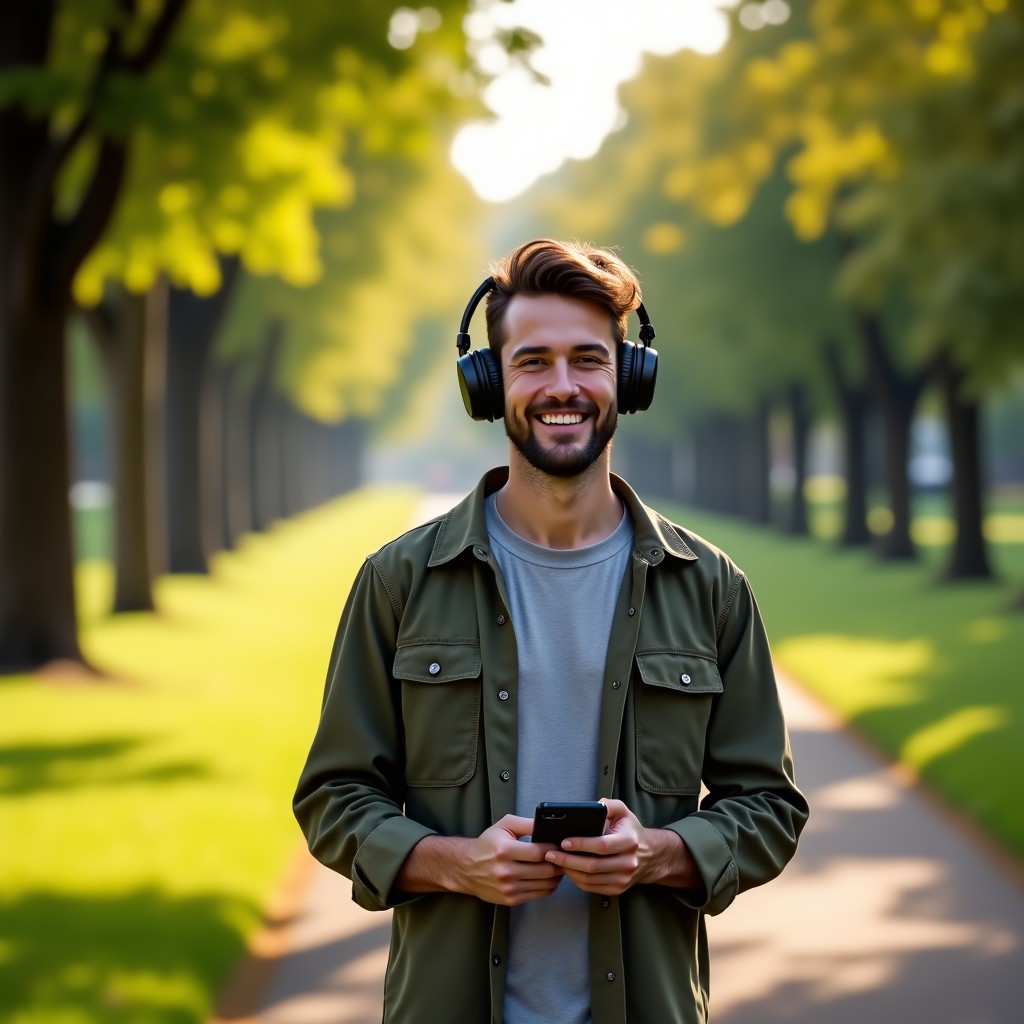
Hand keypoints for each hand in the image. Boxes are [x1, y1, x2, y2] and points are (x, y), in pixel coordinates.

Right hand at [460, 814, 563, 905]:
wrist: (467, 868)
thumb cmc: (487, 844)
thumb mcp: (503, 826)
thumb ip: (526, 824)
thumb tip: (546, 825)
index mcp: (505, 850)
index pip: (539, 852)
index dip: (553, 849)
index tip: (559, 845)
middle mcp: (506, 871)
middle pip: (545, 870)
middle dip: (559, 863)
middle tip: (564, 857)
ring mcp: (509, 888)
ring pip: (545, 884)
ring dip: (556, 876)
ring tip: (559, 867)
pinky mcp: (511, 899)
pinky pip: (538, 894)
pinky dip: (548, 886)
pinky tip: (549, 878)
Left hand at [543, 799, 699, 894]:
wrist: (649, 856)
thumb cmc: (631, 831)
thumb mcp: (624, 812)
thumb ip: (610, 805)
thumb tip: (596, 804)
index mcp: (629, 841)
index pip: (602, 845)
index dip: (581, 844)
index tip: (564, 841)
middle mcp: (628, 862)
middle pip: (593, 866)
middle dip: (568, 860)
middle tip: (551, 853)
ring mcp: (623, 878)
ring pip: (590, 879)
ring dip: (570, 871)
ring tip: (555, 861)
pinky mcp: (617, 889)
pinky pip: (592, 887)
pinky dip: (576, 880)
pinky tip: (568, 870)